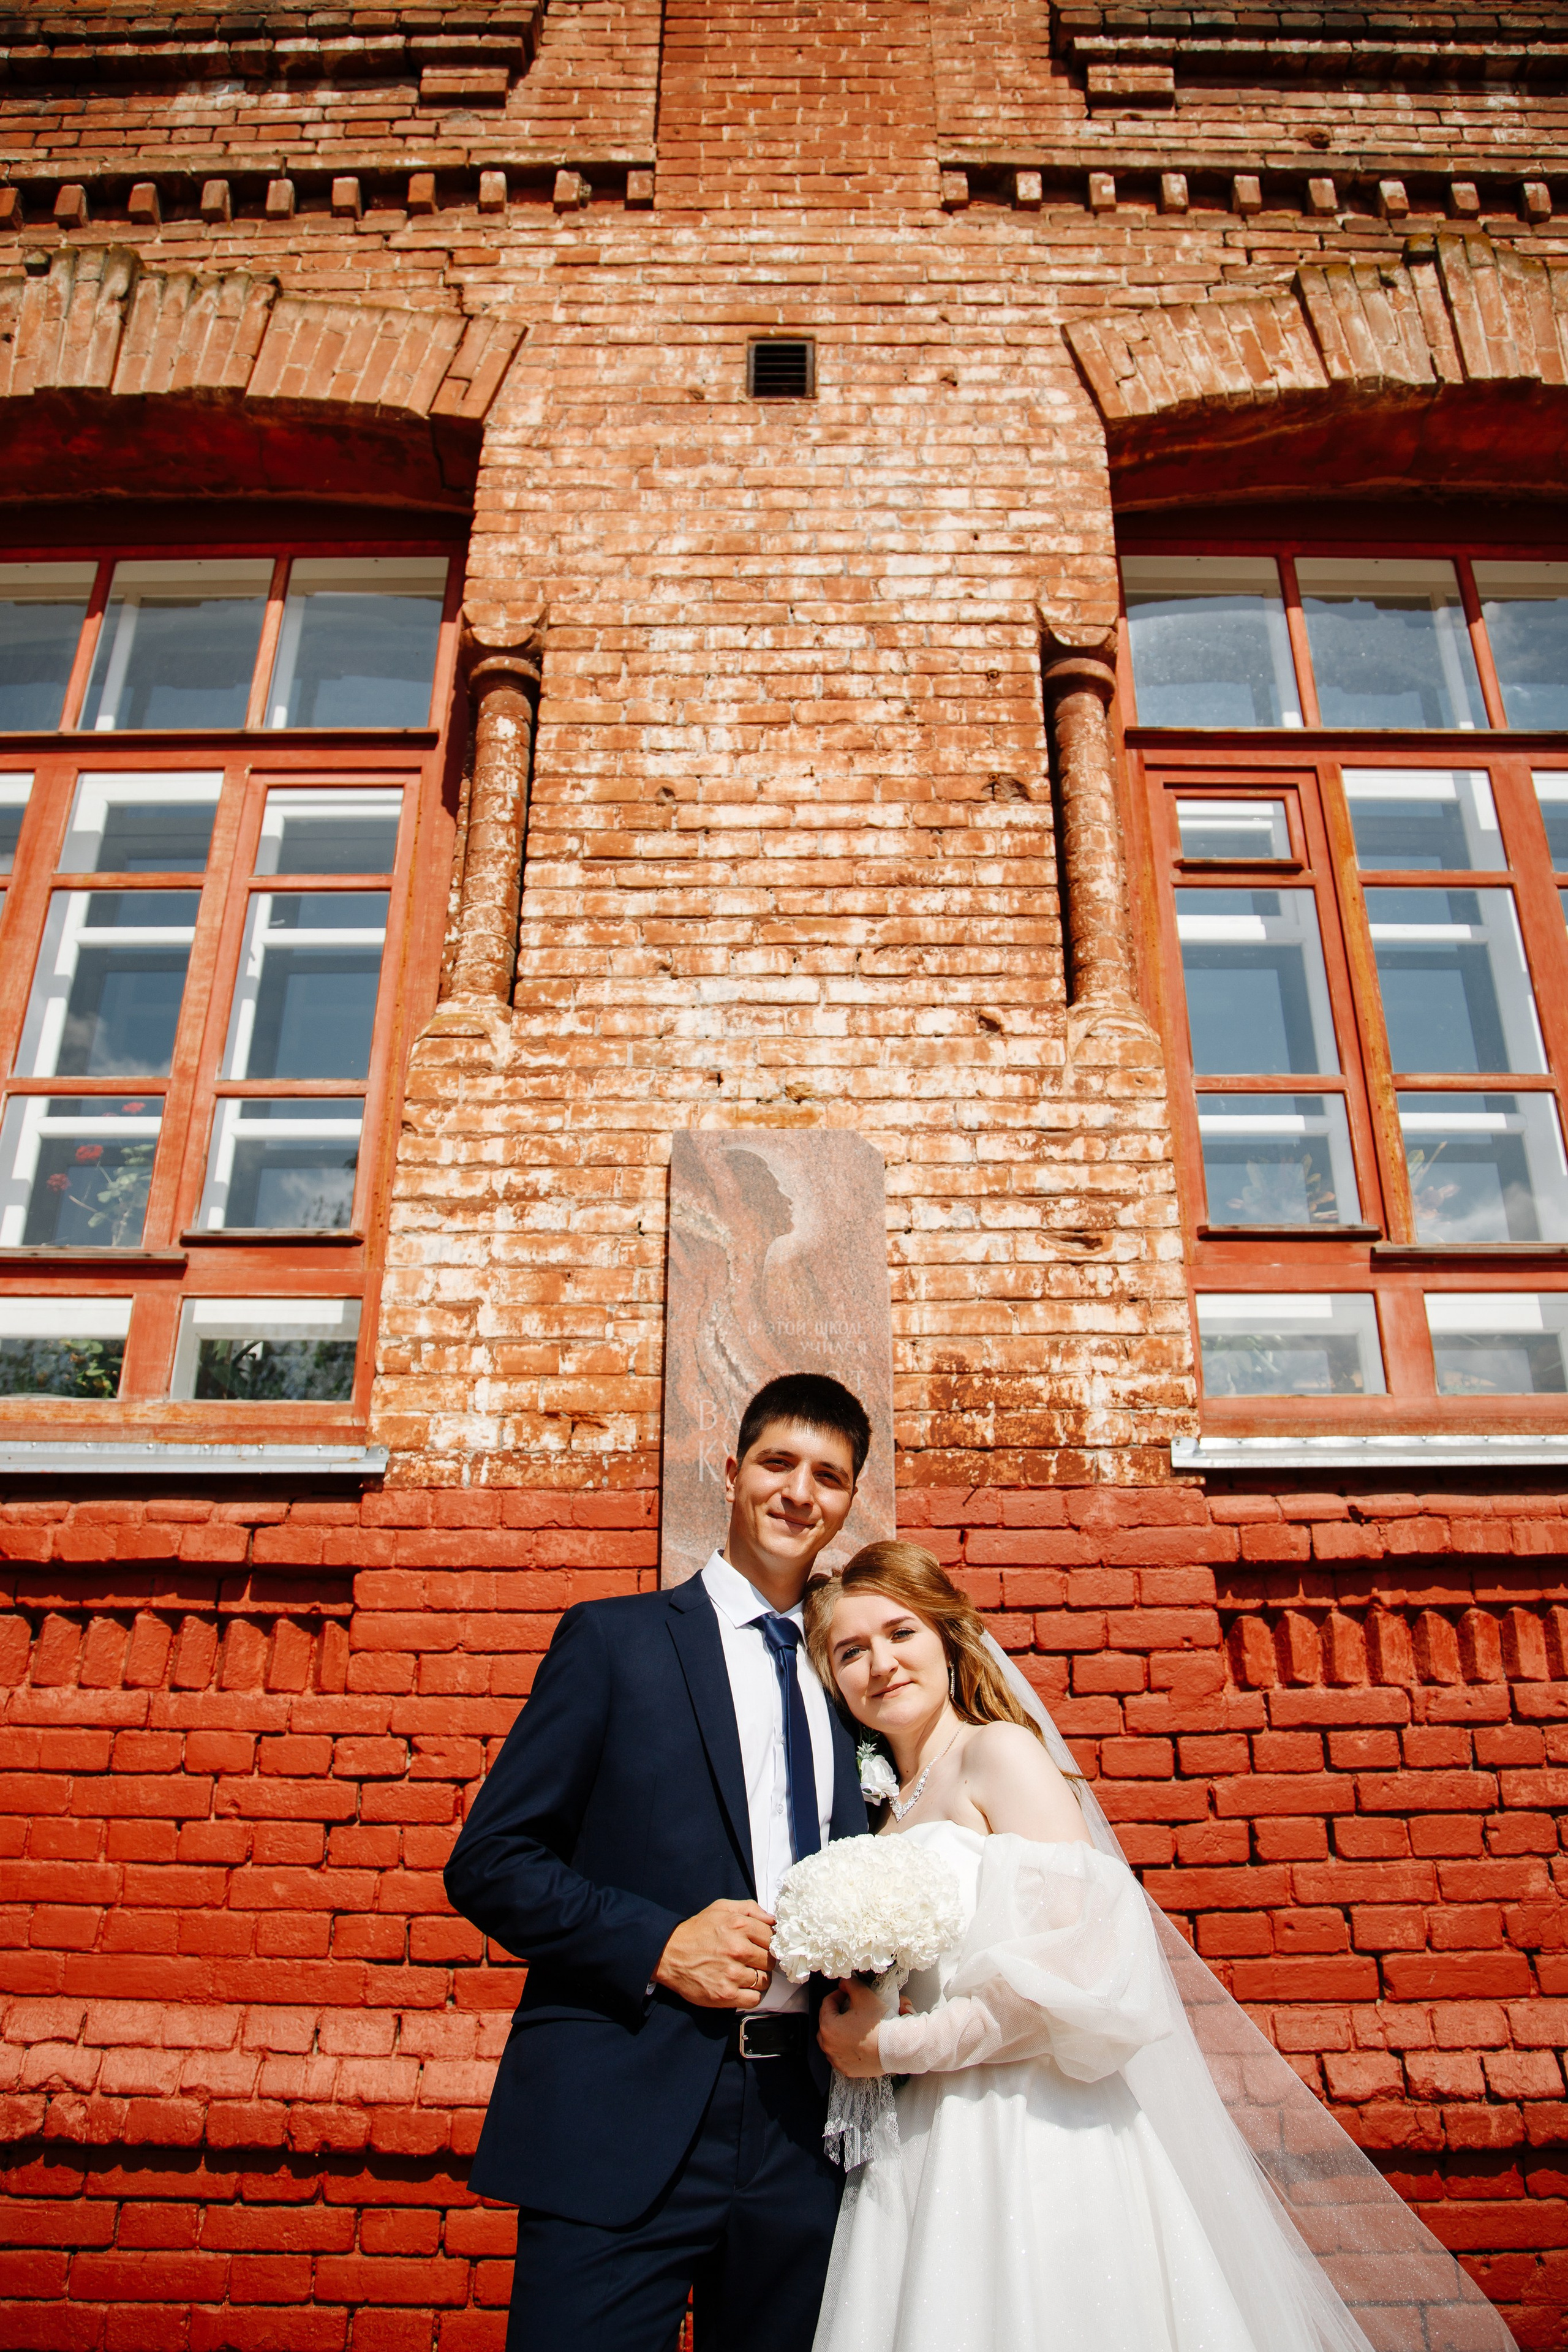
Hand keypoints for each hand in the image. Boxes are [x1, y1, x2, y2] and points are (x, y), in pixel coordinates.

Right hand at [654, 1899, 775, 2008]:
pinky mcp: (726, 1994)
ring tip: (743, 1973)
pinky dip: (750, 1995)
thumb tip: (772, 1919)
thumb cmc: (696, 1931)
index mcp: (739, 1926)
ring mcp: (732, 1974)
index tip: (762, 1946)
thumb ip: (750, 1908)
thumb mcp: (721, 1908)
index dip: (768, 1942)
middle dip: (762, 1960)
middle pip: (770, 1960)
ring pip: (764, 1981)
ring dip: (757, 1979)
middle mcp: (738, 1949)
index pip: (772, 1937)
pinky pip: (754, 1999)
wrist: (669, 1954)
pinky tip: (740, 1987)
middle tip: (751, 1960)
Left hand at [816, 1979, 886, 2078]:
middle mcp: (828, 2046)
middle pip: (826, 2022)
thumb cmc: (878, 2024)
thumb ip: (850, 1984)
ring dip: (838, 2031)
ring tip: (853, 2024)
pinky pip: (840, 2055)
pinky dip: (844, 2047)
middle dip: (836, 2012)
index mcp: (828, 2026)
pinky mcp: (846, 2069)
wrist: (894, 2048)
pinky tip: (856, 2041)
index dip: (838, 1995)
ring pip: (831, 2040)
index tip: (848, 1993)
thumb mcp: (864, 1995)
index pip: (827, 2003)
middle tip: (850, 2007)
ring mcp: (836, 2059)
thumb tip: (843, 1984)